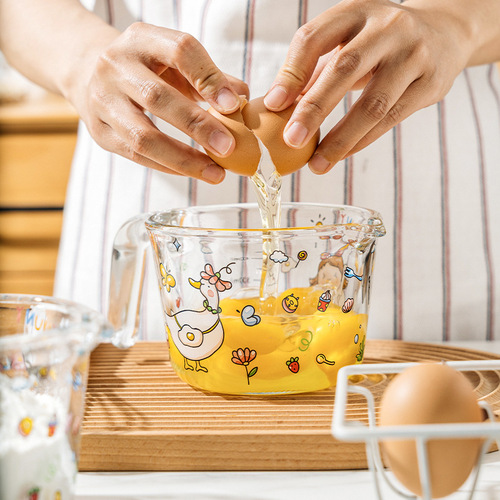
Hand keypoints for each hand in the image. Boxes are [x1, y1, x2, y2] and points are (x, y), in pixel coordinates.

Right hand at [74, 22, 247, 182]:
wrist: (91, 75)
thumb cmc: (148, 70)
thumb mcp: (175, 62)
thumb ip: (208, 77)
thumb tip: (241, 98)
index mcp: (141, 39)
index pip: (179, 51)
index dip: (208, 79)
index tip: (234, 105)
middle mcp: (115, 66)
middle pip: (157, 97)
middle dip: (197, 125)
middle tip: (228, 147)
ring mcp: (103, 101)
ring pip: (143, 136)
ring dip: (184, 158)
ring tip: (216, 173)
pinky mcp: (100, 132)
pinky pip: (137, 155)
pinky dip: (169, 167)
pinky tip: (194, 172)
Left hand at [264, 0, 473, 173]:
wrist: (444, 32)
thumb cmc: (379, 42)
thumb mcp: (347, 40)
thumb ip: (313, 68)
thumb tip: (277, 106)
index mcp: (355, 11)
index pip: (314, 38)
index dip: (291, 74)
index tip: (273, 106)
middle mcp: (387, 26)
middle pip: (345, 68)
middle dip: (314, 109)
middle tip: (292, 140)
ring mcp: (414, 53)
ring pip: (373, 103)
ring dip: (341, 139)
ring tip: (317, 164)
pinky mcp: (432, 81)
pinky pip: (391, 119)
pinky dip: (363, 141)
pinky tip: (342, 154)